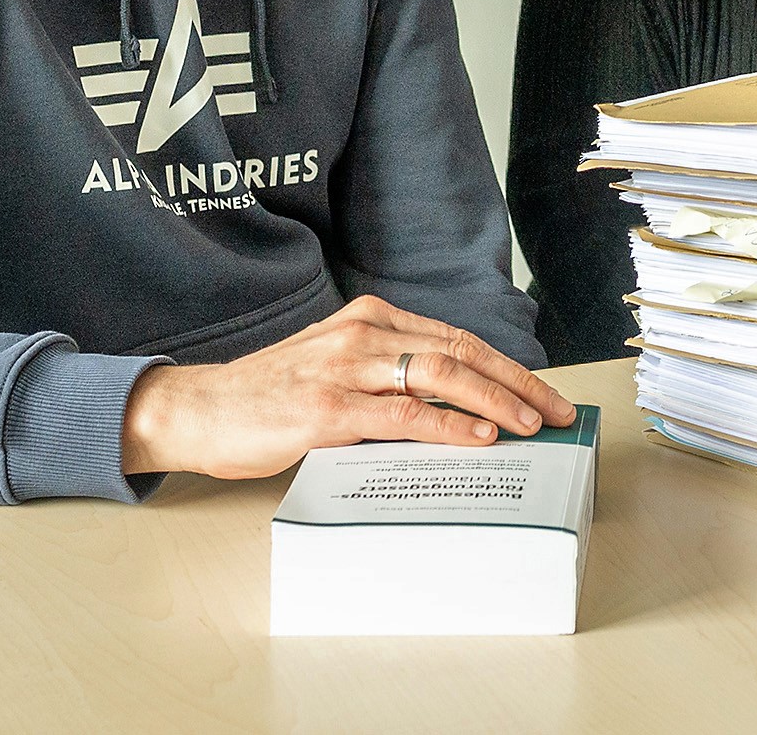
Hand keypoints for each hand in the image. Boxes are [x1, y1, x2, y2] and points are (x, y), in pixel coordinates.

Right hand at [120, 295, 577, 479]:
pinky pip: (403, 415)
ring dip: (496, 402)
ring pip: (440, 375)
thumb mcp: (336, 370)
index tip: (544, 393)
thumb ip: (387, 379)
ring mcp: (345, 369)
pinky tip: (479, 438)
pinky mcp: (327, 409)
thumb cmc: (268, 397)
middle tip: (557, 412)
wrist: (199, 409)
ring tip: (532, 427)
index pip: (457, 337)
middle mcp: (363, 333)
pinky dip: (449, 425)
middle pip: (461, 351)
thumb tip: (455, 411)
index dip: (507, 366)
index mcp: (369, 318)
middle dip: (518, 383)